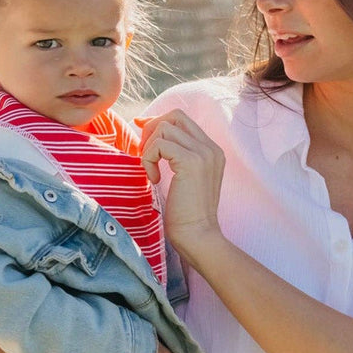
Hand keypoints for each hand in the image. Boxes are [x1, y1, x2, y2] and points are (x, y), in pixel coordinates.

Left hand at [139, 109, 226, 264]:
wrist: (198, 235)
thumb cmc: (185, 214)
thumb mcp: (183, 179)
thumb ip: (175, 156)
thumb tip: (150, 133)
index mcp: (211, 151)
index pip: (182, 120)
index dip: (158, 122)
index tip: (141, 133)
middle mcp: (210, 148)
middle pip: (174, 116)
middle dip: (151, 129)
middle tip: (144, 154)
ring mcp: (203, 153)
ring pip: (164, 128)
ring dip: (149, 148)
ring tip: (151, 171)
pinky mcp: (191, 161)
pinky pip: (159, 144)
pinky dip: (149, 159)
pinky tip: (154, 179)